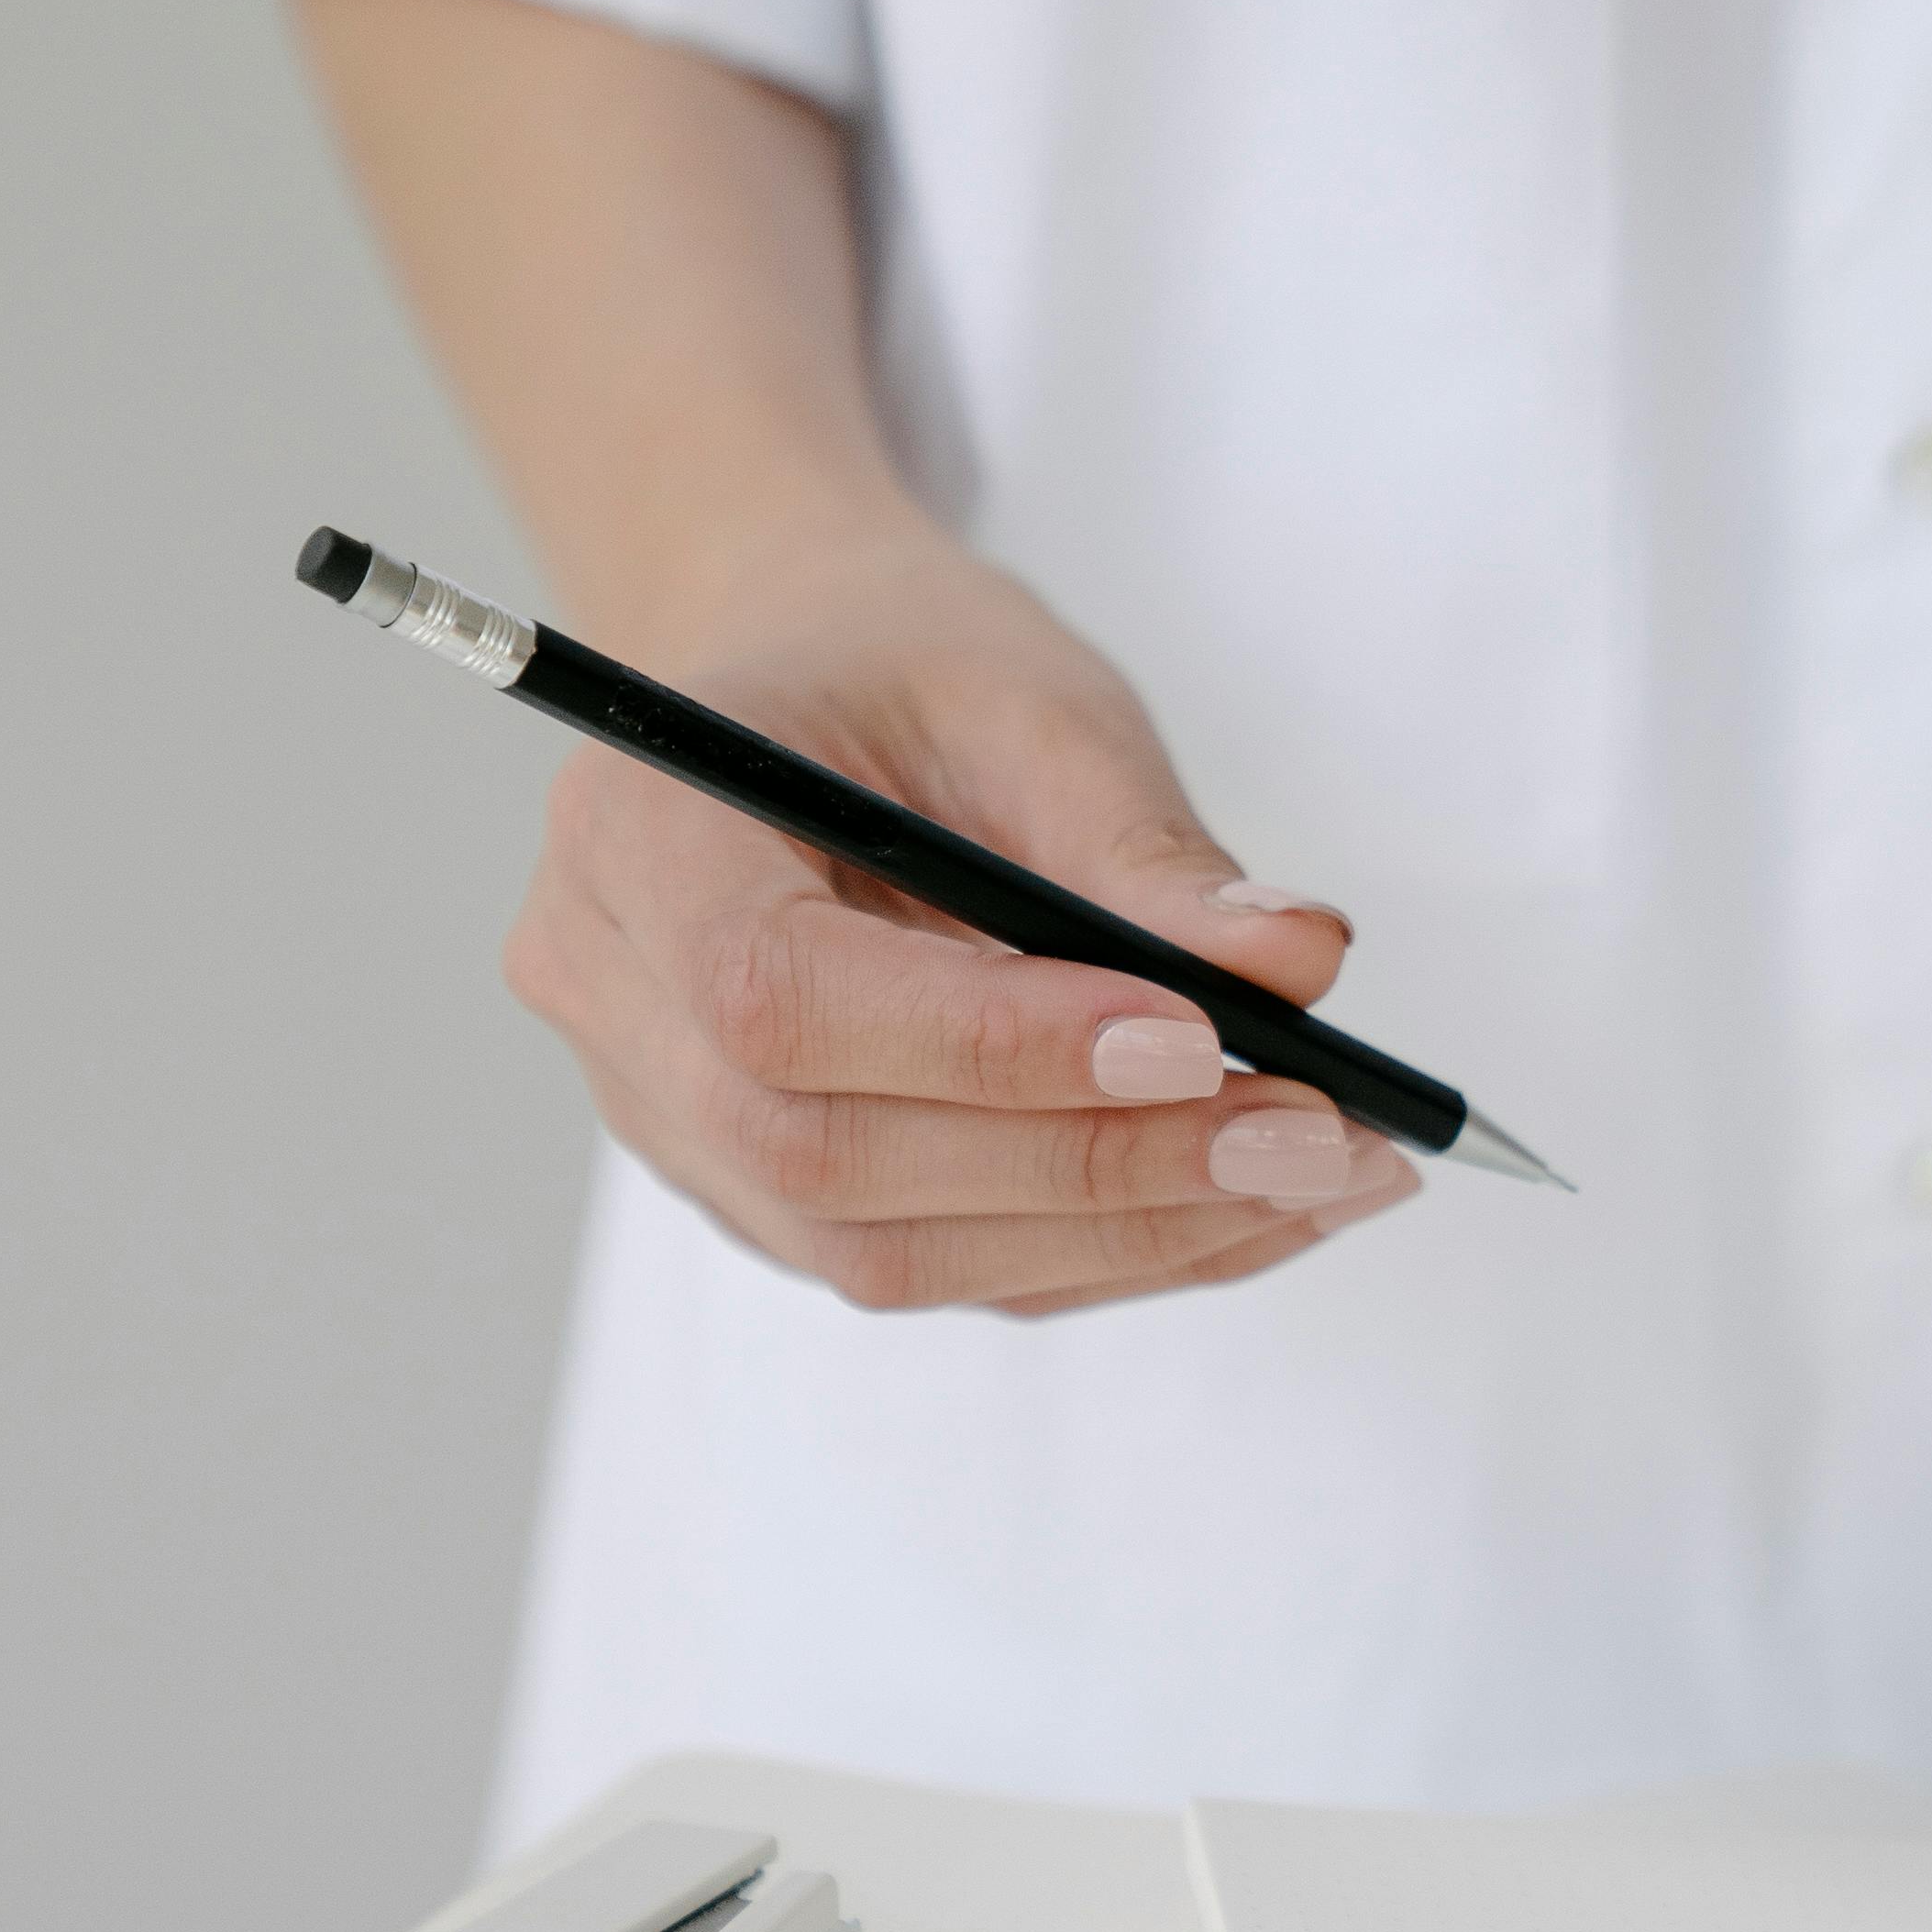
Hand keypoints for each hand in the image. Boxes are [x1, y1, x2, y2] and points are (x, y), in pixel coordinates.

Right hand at [503, 522, 1419, 1316]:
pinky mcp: (755, 1193)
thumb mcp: (1029, 700)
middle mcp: (613, 1000)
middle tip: (1313, 1137)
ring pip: (882, 1251)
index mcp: (637, 836)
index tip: (1198, 1041)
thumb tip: (1296, 966)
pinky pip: (926, 1262)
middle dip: (1094, 1165)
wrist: (801, 686)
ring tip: (1318, 1179)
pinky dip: (1098, 1250)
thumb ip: (1144, 846)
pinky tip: (1244, 1205)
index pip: (783, 998)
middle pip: (831, 1159)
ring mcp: (668, 1119)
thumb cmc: (895, 668)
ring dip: (1123, 1234)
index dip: (989, 1047)